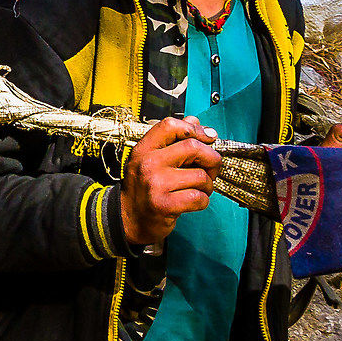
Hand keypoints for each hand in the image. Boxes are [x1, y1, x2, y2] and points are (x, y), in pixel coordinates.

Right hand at [119, 116, 224, 247]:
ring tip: (198, 189)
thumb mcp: (152, 159)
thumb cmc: (145, 187)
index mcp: (144, 149)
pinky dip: (203, 201)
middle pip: (193, 147)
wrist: (129, 219)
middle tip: (211, 168)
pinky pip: (199, 197)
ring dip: (207, 185)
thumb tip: (195, 121)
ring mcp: (155, 184)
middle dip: (212, 158)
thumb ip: (173, 140)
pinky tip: (193, 202)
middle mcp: (148, 163)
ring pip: (201, 176)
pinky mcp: (164, 205)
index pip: (170, 125)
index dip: (195, 129)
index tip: (207, 137)